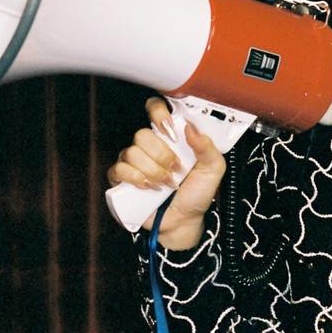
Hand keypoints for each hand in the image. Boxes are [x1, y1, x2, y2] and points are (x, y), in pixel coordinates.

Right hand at [107, 96, 226, 242]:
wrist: (183, 222)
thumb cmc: (196, 194)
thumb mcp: (212, 170)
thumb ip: (208, 147)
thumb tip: (191, 128)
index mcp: (170, 138)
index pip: (155, 109)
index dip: (158, 113)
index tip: (170, 130)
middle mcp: (149, 147)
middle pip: (142, 135)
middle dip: (161, 155)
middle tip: (175, 169)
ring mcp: (133, 162)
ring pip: (131, 153)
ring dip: (153, 171)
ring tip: (166, 183)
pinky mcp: (122, 179)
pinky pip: (119, 169)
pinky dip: (136, 179)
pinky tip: (149, 188)